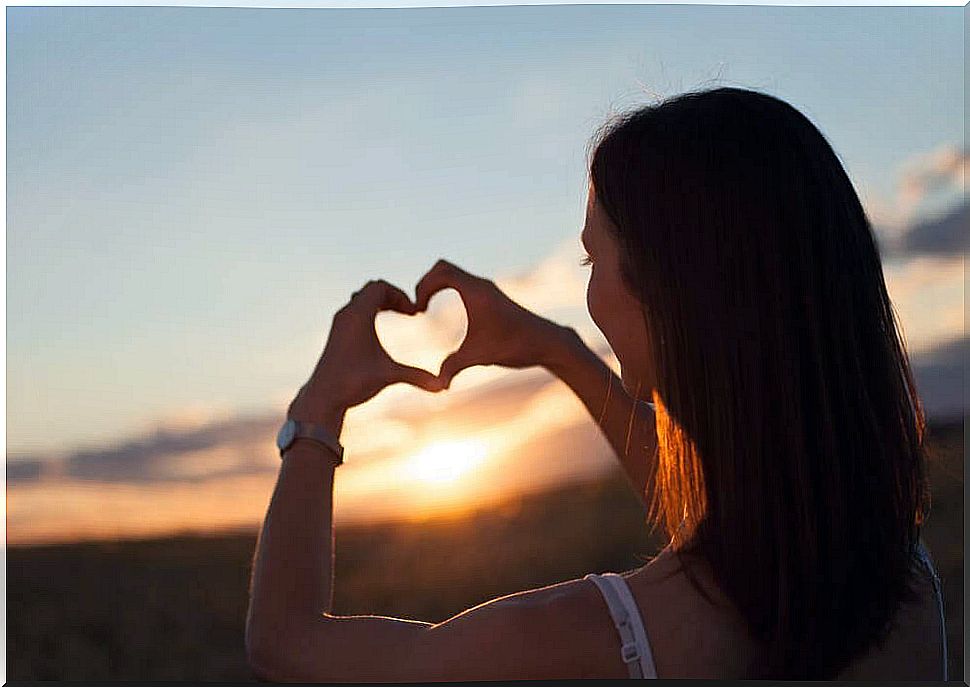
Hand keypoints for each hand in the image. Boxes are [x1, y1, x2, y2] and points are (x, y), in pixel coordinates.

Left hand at [289, 279, 444, 421]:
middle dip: (393, 296)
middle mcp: (346, 313)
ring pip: (362, 298)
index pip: (380, 286)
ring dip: (381, 302)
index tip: (414, 313)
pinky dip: (371, 311)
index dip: (401, 295)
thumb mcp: (389, 375)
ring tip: (398, 315)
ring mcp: (340, 322)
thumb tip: (443, 387)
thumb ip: (417, 377)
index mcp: (358, 315)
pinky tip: (380, 330)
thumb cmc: (353, 382)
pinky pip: (355, 309)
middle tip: (409, 312)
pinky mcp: (337, 332)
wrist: (323, 396)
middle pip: (372, 288)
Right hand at [414, 259, 567, 388]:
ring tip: (425, 307)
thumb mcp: (480, 357)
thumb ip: (454, 367)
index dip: (423, 287)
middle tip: (418, 306)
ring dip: (436, 284)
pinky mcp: (491, 297)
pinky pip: (462, 283)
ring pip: (453, 274)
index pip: (441, 273)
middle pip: (443, 267)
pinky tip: (445, 311)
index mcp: (477, 292)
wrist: (546, 342)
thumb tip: (437, 385)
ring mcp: (486, 289)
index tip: (419, 311)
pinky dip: (447, 289)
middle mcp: (481, 285)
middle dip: (425, 282)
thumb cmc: (515, 345)